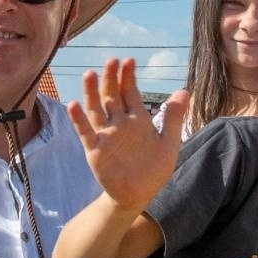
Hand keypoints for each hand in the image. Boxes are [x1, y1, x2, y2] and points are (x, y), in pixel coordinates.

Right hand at [66, 58, 188, 212]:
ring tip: (89, 74)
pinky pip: (85, 132)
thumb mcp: (169, 143)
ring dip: (92, 93)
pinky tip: (73, 105)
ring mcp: (105, 136)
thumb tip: (184, 90)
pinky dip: (78, 120)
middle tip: (111, 61)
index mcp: (137, 120)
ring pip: (96, 110)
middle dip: (111, 79)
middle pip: (112, 96)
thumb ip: (173, 117)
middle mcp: (119, 124)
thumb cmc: (154, 171)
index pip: (130, 93)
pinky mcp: (95, 150)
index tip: (128, 60)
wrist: (137, 196)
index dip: (129, 77)